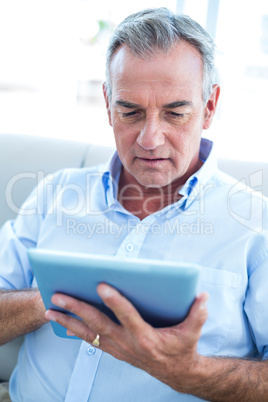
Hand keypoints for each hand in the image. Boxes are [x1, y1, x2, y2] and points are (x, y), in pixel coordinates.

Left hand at [45, 284, 207, 391]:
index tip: (101, 285)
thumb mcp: (193, 331)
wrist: (176, 373)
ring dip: (68, 321)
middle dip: (76, 308)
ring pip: (88, 333)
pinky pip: (90, 340)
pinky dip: (75, 330)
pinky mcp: (114, 350)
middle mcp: (127, 343)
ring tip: (50, 309)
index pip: (127, 316)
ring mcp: (118, 348)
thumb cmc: (182, 348)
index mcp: (145, 337)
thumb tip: (202, 295)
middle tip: (59, 295)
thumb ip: (198, 313)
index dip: (115, 301)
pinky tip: (63, 322)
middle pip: (98, 323)